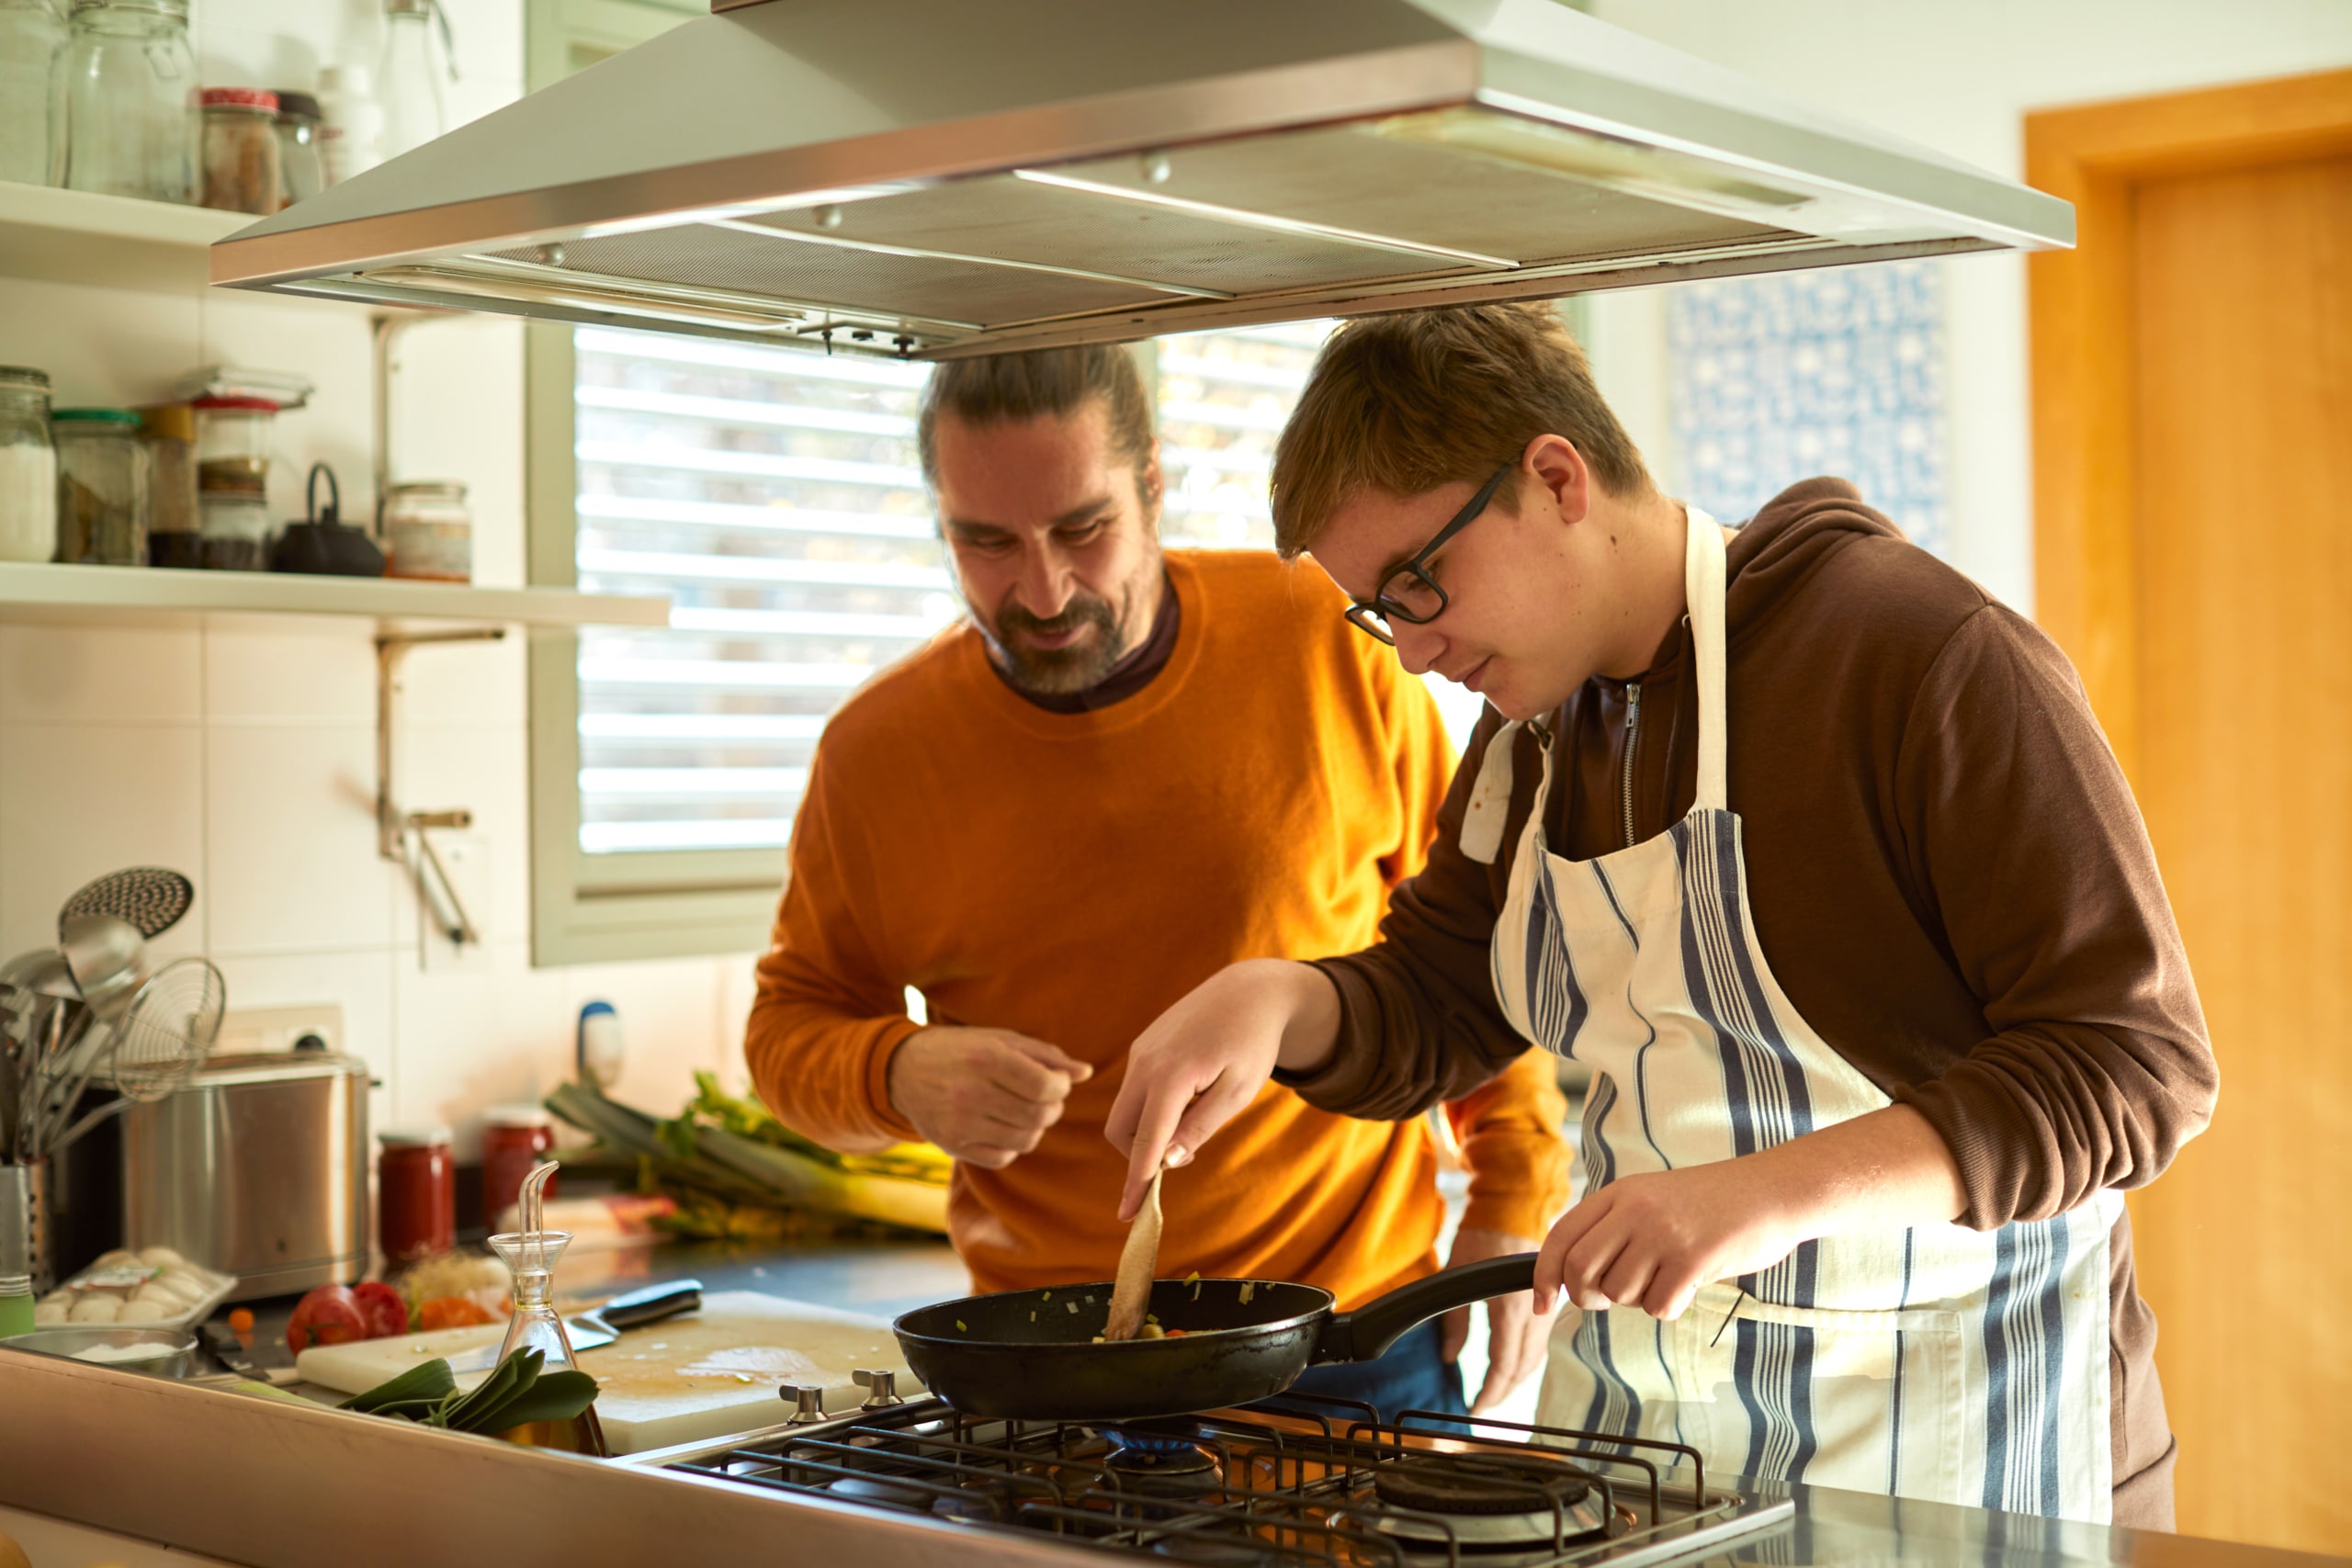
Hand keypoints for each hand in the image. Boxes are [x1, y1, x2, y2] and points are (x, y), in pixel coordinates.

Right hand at [887, 1026, 1092, 1170]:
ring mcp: (959, 1123)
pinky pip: (1003, 1157)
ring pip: (1025, 1140)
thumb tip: (1084, 1072)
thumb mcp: (1000, 1039)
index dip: (1061, 1088)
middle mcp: (970, 1093)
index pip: (1044, 1087)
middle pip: (1038, 1116)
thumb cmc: (961, 1050)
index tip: (1057, 1083)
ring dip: (1036, 1127)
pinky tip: (1003, 1125)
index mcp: (985, 1059)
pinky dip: (1012, 1144)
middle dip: (1053, 1109)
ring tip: (1025, 1111)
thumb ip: (1045, 1054)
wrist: (902, 1070)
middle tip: (1046, 1099)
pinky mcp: (952, 1145)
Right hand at [1103, 959, 1339, 1219]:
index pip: (1146, 1141)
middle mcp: (1145, 1062)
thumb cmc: (1252, 1043)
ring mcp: (1141, 1051)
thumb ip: (1201, 1126)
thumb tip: (1168, 1161)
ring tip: (1194, 1118)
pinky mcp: (1143, 1045)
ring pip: (1125, 1110)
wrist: (1249, 990)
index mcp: (1171, 1075)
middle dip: (1140, 1154)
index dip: (1136, 1181)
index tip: (1128, 1215)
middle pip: (1121, 1129)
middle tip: (1185, 1152)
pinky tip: (1187, 1098)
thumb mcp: (1238, 1091)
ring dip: (1148, 1130)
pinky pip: (1135, 1090)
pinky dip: (1151, 1108)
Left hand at [1439, 1227, 1557, 1411]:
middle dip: (1504, 1392)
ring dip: (1517, 1380)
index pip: (1504, 1362)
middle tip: (1483, 1408)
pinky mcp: (1547, 1301)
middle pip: (1523, 1366)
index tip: (1476, 1407)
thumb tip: (1449, 1357)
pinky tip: (1514, 1369)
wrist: (1512, 1206)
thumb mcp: (1455, 1273)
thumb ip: (1454, 1319)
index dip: (1491, 1390)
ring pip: (1535, 1358)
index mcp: (1509, 1306)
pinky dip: (1527, 1362)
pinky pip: (1540, 1342)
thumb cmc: (1480, 1235)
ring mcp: (1544, 1306)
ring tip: (1496, 1394)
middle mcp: (1532, 1311)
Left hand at [1533, 1162, 1803, 1319]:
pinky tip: (1689, 1285)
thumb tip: (1576, 1280)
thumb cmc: (1712, 1204)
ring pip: (1620, 1292)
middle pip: (1580, 1270)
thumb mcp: (1652, 1198)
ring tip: (1667, 1277)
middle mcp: (1633, 1210)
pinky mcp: (1691, 1259)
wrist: (1770, 1192)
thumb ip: (1615, 1228)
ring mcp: (1661, 1233)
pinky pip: (1657, 1306)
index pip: (1561, 1237)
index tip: (1542, 1304)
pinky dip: (1669, 1306)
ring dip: (1638, 1299)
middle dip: (1586, 1297)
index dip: (1543, 1275)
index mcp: (1619, 1193)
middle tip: (1608, 1300)